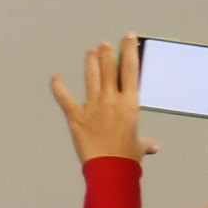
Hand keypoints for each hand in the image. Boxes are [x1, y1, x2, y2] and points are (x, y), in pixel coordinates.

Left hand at [52, 36, 146, 168]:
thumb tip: (152, 146)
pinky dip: (58, 86)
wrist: (110, 168)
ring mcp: (92, 106)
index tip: (128, 38)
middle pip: (109, 68)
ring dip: (90, 62)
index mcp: (130, 103)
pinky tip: (56, 77)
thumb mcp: (139, 146)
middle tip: (104, 44)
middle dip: (106, 53)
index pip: (131, 70)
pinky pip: (64, 97)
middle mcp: (112, 100)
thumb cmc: (127, 158)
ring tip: (90, 51)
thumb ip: (145, 143)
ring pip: (91, 76)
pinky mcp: (76, 116)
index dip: (130, 51)